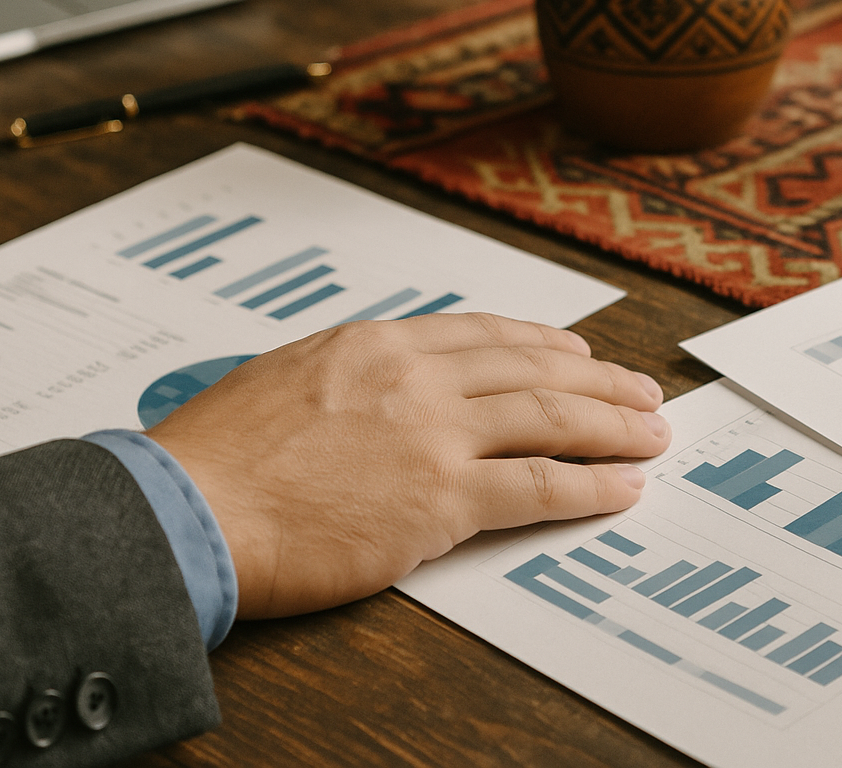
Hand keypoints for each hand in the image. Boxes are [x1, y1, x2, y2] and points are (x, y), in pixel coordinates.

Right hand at [149, 313, 669, 618]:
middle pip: (530, 370)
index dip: (538, 344)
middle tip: (639, 391)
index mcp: (375, 344)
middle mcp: (414, 376)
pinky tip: (622, 487)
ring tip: (651, 432)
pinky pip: (537, 486)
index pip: (480, 335)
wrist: (190, 506)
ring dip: (610, 425)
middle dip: (597, 381)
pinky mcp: (440, 499)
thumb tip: (380, 384)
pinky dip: (589, 485)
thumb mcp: (286, 377)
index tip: (575, 354)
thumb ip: (349, 374)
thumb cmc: (220, 452)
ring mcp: (432, 433)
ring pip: (548, 418)